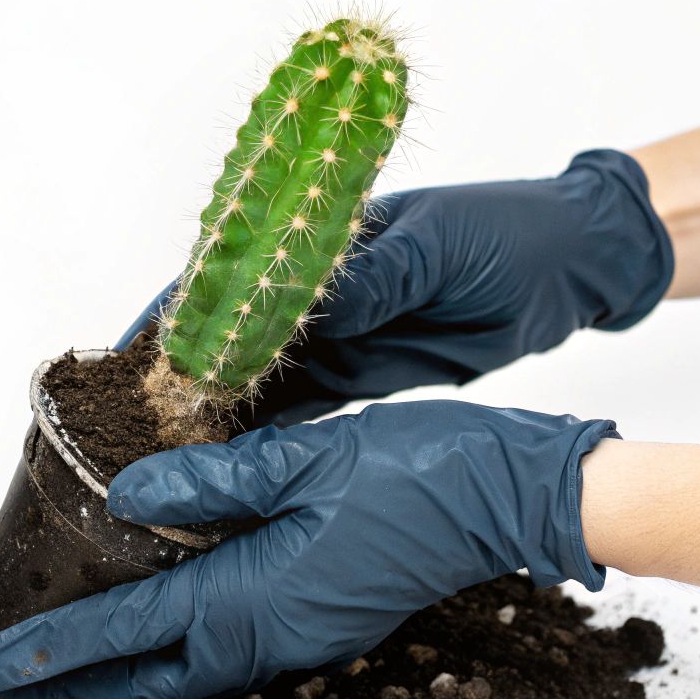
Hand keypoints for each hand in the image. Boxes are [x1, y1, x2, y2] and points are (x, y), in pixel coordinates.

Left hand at [0, 400, 617, 698]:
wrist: (508, 498)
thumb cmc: (419, 471)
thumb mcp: (303, 457)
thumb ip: (209, 478)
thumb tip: (126, 492)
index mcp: (254, 596)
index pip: (128, 631)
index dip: (53, 649)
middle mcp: (268, 635)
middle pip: (147, 683)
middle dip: (71, 693)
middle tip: (7, 695)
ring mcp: (296, 638)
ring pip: (184, 677)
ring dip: (117, 682)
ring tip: (60, 678)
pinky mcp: (316, 624)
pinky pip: (223, 657)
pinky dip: (169, 661)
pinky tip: (153, 640)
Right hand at [118, 149, 671, 424]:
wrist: (569, 269)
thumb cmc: (504, 233)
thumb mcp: (438, 247)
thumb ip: (372, 276)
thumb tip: (300, 298)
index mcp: (322, 239)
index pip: (228, 271)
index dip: (176, 310)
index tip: (130, 349)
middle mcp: (316, 290)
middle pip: (228, 334)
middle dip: (181, 374)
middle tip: (133, 420)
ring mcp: (336, 335)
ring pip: (256, 379)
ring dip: (217, 414)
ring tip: (169, 453)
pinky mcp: (361, 374)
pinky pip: (299, 410)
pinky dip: (263, 436)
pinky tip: (228, 465)